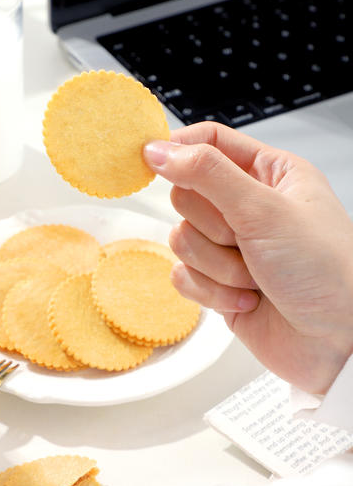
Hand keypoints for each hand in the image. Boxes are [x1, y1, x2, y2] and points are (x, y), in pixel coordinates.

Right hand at [144, 122, 352, 392]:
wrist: (340, 343)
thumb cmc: (326, 271)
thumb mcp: (265, 210)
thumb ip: (207, 175)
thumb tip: (159, 151)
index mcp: (269, 173)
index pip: (210, 142)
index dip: (179, 150)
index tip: (152, 161)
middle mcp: (249, 207)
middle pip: (187, 195)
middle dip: (212, 226)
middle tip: (246, 239)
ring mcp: (233, 248)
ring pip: (182, 240)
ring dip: (218, 265)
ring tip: (256, 277)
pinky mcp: (220, 284)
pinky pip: (184, 277)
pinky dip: (213, 292)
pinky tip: (249, 299)